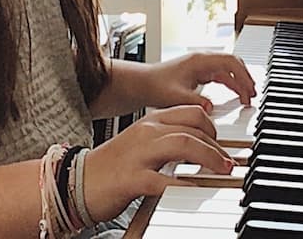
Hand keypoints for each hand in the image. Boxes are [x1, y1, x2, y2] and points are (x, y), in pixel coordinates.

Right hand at [82, 105, 233, 221]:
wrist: (74, 182)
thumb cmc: (113, 167)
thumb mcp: (144, 144)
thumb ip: (169, 140)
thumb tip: (201, 146)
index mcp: (151, 121)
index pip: (192, 112)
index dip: (214, 128)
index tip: (224, 144)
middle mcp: (147, 132)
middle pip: (193, 127)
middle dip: (217, 145)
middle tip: (228, 162)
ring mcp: (139, 154)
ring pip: (184, 144)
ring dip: (210, 157)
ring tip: (222, 170)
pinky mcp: (131, 179)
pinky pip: (163, 179)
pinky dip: (183, 184)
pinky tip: (196, 189)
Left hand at [144, 52, 256, 112]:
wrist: (140, 83)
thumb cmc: (153, 85)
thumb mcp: (174, 96)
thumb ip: (194, 102)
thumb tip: (210, 108)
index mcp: (199, 61)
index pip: (230, 62)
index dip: (243, 76)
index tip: (250, 90)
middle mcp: (202, 61)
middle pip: (232, 64)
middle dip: (245, 78)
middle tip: (253, 95)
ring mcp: (200, 67)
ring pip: (227, 70)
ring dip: (239, 82)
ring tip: (247, 97)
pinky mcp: (198, 74)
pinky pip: (220, 76)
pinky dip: (230, 85)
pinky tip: (233, 96)